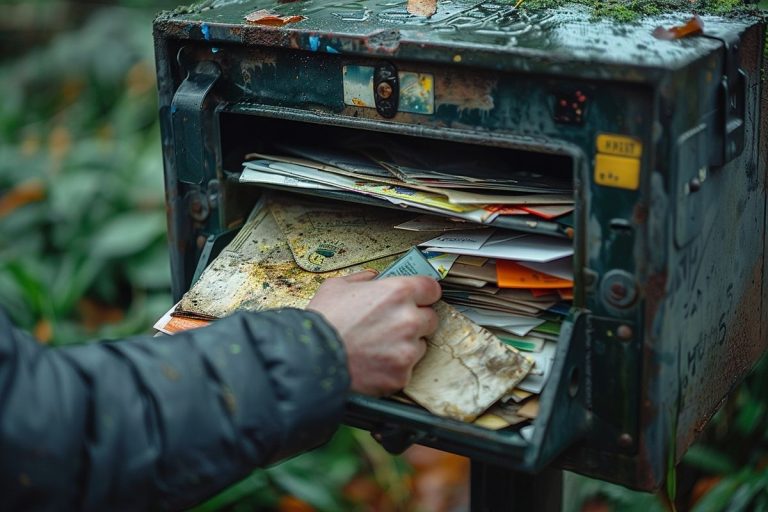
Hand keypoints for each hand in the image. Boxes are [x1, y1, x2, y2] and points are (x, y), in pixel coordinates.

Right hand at [307, 270, 441, 395]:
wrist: (310, 360)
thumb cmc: (322, 323)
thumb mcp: (336, 287)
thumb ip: (361, 279)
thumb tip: (372, 277)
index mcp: (398, 292)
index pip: (432, 289)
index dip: (423, 293)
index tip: (419, 298)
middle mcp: (408, 320)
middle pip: (430, 318)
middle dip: (415, 320)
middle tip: (391, 325)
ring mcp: (407, 350)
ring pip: (420, 344)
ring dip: (406, 345)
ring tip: (378, 345)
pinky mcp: (401, 374)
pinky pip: (407, 368)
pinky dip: (394, 367)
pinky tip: (374, 361)